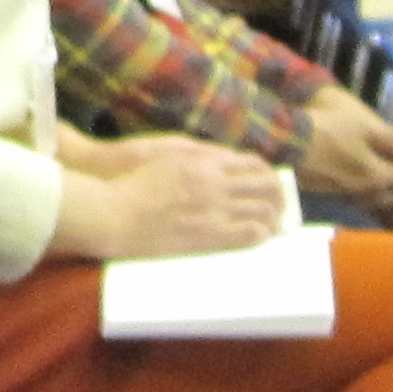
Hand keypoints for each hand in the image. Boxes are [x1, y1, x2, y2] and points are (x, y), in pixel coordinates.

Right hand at [51, 139, 289, 263]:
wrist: (113, 212)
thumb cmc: (131, 179)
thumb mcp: (166, 153)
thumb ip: (198, 154)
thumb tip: (224, 158)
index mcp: (204, 161)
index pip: (252, 164)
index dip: (266, 175)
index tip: (269, 183)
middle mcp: (215, 182)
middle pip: (265, 186)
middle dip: (278, 196)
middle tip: (280, 206)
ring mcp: (214, 209)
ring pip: (263, 210)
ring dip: (274, 217)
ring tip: (274, 226)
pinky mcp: (210, 236)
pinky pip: (250, 234)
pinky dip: (261, 235)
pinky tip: (260, 238)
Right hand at [290, 86, 392, 197]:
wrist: (281, 138)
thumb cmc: (327, 125)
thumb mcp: (364, 123)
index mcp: (377, 177)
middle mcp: (363, 192)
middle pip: (390, 194)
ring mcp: (342, 193)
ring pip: (370, 195)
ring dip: (380, 187)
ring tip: (380, 169)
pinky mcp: (324, 190)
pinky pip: (352, 191)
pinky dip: (359, 185)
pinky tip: (355, 171)